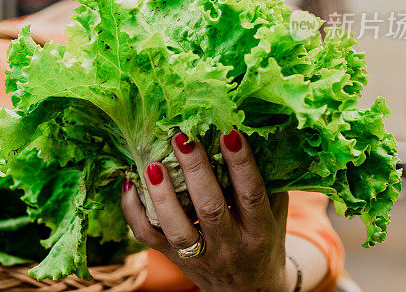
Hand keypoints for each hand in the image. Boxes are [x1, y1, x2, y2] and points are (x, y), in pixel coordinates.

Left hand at [121, 130, 292, 291]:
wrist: (249, 290)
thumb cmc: (264, 239)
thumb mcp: (275, 213)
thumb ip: (268, 180)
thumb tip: (252, 130)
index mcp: (259, 232)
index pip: (251, 195)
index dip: (241, 164)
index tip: (229, 132)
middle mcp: (229, 246)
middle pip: (211, 209)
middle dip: (196, 172)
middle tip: (182, 138)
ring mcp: (200, 256)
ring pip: (178, 229)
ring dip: (162, 195)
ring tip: (152, 164)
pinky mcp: (173, 258)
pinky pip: (148, 237)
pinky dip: (133, 211)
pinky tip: (129, 184)